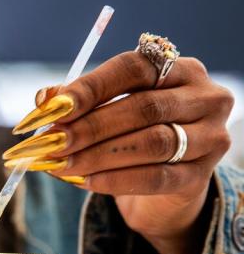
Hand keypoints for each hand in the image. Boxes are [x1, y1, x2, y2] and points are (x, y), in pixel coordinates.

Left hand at [7, 51, 232, 253]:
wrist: (166, 185)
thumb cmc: (133, 134)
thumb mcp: (109, 111)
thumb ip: (79, 103)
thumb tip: (44, 100)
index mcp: (181, 69)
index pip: (133, 69)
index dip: (90, 88)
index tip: (52, 108)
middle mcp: (204, 98)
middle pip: (142, 107)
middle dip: (89, 127)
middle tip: (50, 142)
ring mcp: (210, 137)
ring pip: (152, 143)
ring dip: (98, 155)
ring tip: (60, 164)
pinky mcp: (201, 176)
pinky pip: (156, 178)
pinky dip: (116, 179)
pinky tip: (85, 181)